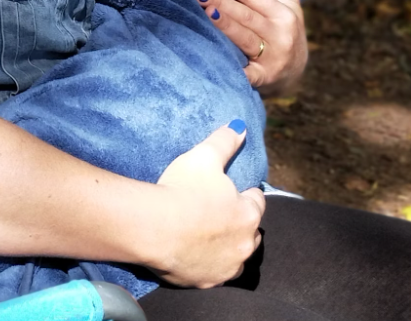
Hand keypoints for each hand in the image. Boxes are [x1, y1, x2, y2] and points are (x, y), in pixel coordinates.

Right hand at [145, 121, 266, 287]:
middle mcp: (244, 244)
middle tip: (215, 213)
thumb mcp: (203, 157)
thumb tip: (240, 127)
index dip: (243, 193)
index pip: (256, 200)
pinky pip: (214, 273)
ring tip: (206, 236)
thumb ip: (224, 141)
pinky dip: (208, 264)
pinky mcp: (208, 282)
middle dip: (238, 222)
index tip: (229, 191)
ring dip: (227, 247)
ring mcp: (227, 266)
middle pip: (250, 232)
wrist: (154, 228)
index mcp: (248, 213)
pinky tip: (194, 253)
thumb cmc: (181, 189)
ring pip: (236, 257)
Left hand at [199, 0, 307, 95]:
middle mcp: (280, 35)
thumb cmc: (285, 27)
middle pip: (245, 16)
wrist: (296, 72)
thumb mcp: (289, 0)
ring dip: (223, 25)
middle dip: (221, 3)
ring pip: (243, 38)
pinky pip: (244, 71)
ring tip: (203, 11)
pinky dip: (229, 65)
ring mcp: (272, 58)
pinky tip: (210, 55)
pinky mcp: (262, 79)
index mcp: (284, 13)